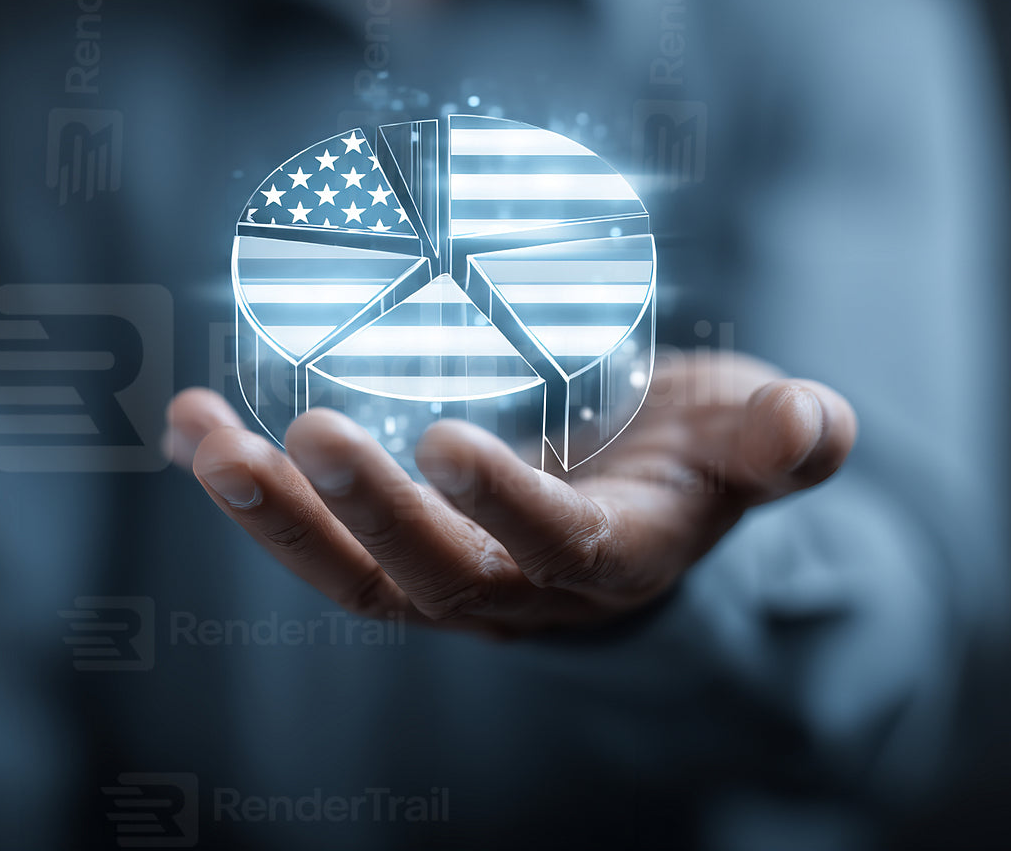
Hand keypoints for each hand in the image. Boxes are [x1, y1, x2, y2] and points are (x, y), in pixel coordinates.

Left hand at [163, 352, 856, 637]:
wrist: (629, 503)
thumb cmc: (685, 457)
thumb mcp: (741, 436)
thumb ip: (778, 436)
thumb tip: (817, 423)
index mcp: (611, 558)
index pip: (556, 546)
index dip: (505, 505)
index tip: (450, 441)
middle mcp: (520, 587)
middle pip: (434, 574)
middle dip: (370, 511)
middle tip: (313, 431)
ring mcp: (446, 581)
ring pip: (354, 575)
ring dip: (277, 516)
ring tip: (209, 443)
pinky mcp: (393, 556)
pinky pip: (316, 544)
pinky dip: (252, 495)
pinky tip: (193, 432)